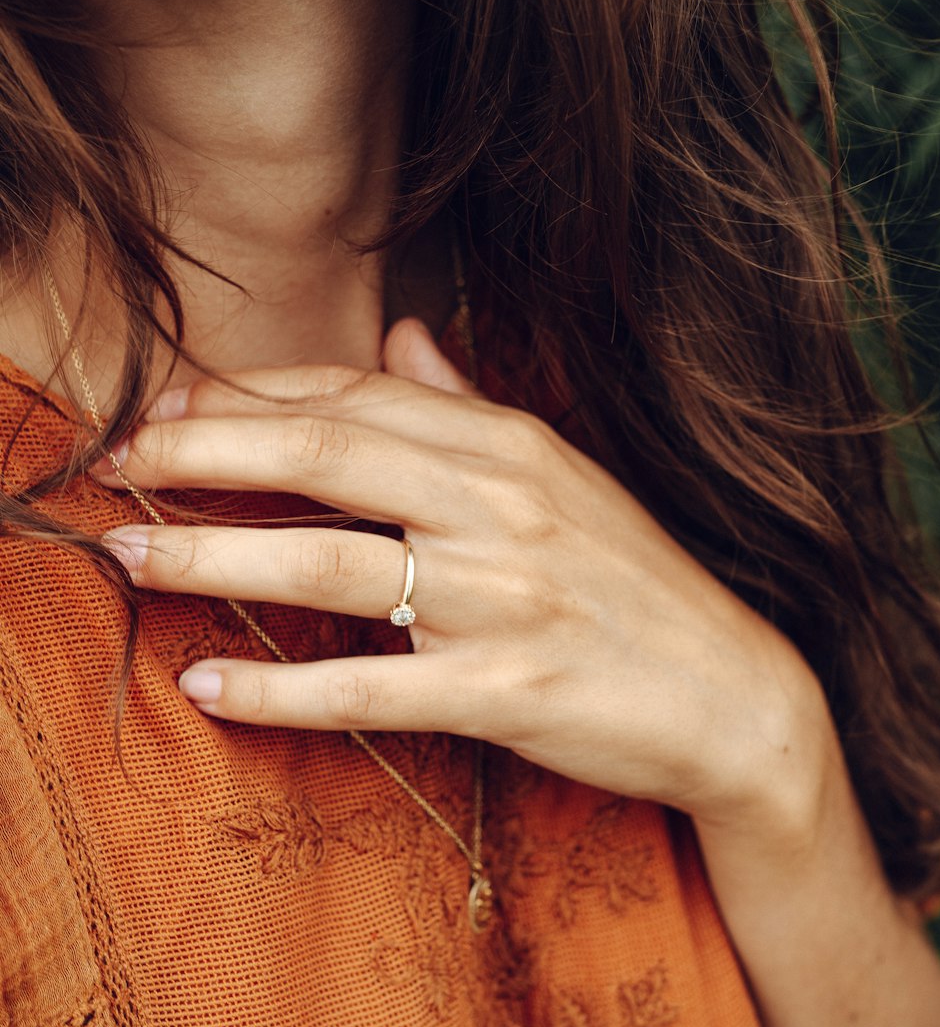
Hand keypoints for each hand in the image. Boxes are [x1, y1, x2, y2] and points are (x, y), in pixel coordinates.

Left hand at [96, 318, 825, 823]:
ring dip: (215, 553)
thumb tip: (403, 329)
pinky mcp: (505, 692)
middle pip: (325, 451)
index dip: (244, 396)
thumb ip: (471, 403)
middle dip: (204, 451)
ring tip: (127, 553)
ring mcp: (503, 599)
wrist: (738, 697)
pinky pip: (367, 690)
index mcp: (509, 442)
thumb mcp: (564, 475)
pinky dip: (278, 688)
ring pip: (331, 561)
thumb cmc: (638, 585)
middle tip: (114, 460)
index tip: (162, 407)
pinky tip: (205, 684)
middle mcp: (501, 503)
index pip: (351, 394)